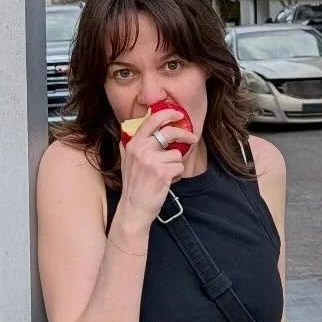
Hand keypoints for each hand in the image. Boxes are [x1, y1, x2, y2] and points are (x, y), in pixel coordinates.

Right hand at [117, 107, 193, 232]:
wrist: (134, 208)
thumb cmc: (134, 185)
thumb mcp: (128, 160)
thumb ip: (136, 144)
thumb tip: (143, 125)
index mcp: (133, 144)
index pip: (151, 121)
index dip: (167, 114)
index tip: (178, 114)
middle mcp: (141, 149)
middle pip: (169, 132)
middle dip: (185, 134)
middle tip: (192, 138)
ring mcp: (151, 160)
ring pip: (177, 154)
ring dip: (175, 165)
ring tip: (166, 174)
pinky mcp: (162, 172)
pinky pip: (179, 167)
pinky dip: (177, 175)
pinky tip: (167, 182)